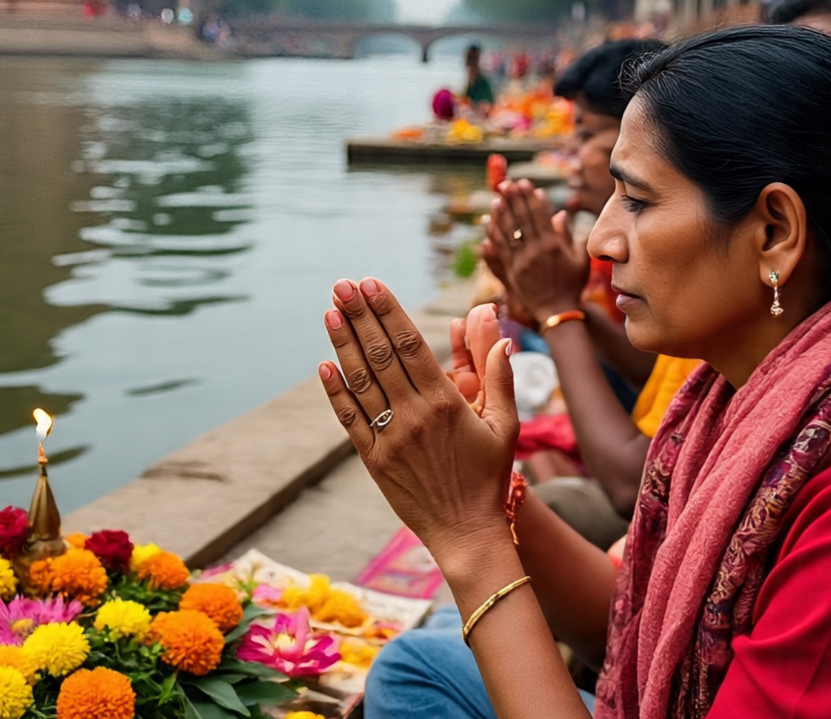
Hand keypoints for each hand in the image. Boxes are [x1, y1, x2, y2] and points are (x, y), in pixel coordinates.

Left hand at [320, 278, 519, 555]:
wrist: (466, 532)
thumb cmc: (488, 478)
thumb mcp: (506, 426)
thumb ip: (500, 379)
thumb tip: (505, 336)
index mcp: (446, 402)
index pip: (410, 344)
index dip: (388, 311)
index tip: (372, 284)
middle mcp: (414, 415)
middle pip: (380, 355)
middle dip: (359, 316)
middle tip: (342, 285)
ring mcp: (390, 438)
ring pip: (361, 381)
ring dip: (343, 344)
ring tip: (330, 311)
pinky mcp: (374, 460)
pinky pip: (350, 420)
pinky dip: (336, 392)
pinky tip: (324, 365)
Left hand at [483, 180, 589, 319]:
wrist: (558, 311)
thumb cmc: (572, 285)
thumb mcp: (580, 259)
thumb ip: (570, 235)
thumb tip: (560, 214)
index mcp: (553, 245)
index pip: (539, 215)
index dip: (531, 198)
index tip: (526, 184)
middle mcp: (536, 251)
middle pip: (522, 219)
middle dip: (515, 199)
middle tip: (508, 183)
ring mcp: (522, 261)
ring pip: (509, 231)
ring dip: (502, 212)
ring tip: (498, 196)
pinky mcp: (512, 271)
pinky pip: (500, 248)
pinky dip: (494, 234)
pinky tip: (489, 222)